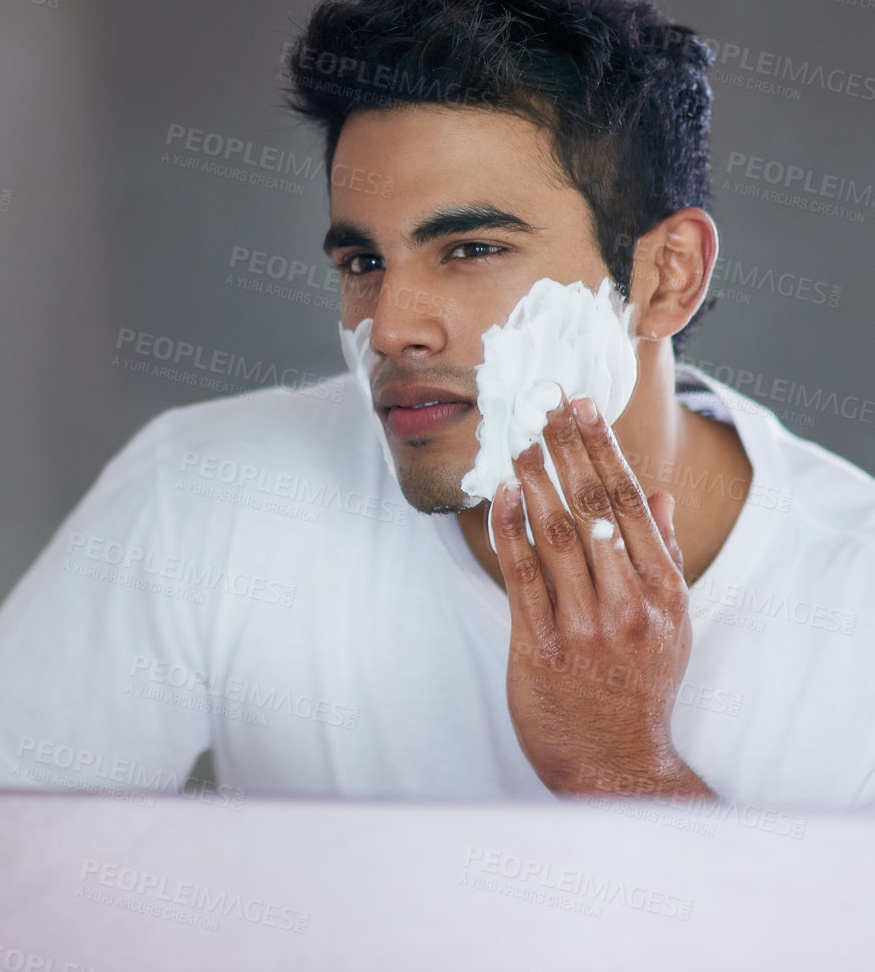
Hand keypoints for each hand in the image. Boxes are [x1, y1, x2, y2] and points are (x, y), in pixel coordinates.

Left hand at [491, 393, 710, 799]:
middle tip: (543, 403)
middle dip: (566, 449)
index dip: (603, 448)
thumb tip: (656, 494)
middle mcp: (630, 607)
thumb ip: (659, 555)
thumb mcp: (671, 624)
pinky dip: (509, 530)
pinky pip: (520, 577)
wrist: (617, 766)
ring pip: (556, 537)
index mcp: (665, 594)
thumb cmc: (641, 686)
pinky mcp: (540, 648)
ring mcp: (585, 628)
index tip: (582, 405)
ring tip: (517, 439)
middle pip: (593, 510)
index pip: (631, 504)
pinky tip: (498, 495)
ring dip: (534, 481)